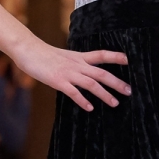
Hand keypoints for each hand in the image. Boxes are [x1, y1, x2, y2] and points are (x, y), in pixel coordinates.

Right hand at [13, 35, 128, 110]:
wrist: (28, 50)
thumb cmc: (45, 55)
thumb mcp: (65, 57)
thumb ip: (76, 64)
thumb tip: (85, 71)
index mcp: (79, 57)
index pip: (102, 55)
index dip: (116, 57)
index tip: (129, 60)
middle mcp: (77, 65)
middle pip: (102, 73)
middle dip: (117, 82)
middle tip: (129, 91)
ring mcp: (68, 73)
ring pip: (91, 84)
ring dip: (104, 94)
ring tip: (115, 103)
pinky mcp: (58, 81)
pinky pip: (73, 92)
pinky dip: (83, 100)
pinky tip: (90, 108)